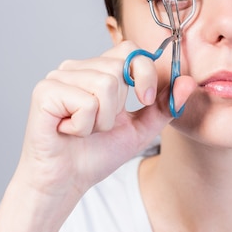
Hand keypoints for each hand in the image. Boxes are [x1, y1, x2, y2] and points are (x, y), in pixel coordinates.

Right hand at [0, 41, 195, 231]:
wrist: (65, 181)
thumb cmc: (95, 154)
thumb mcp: (139, 129)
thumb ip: (162, 106)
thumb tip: (186, 82)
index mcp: (96, 70)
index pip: (129, 50)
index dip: (144, 73)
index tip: (145, 100)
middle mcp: (76, 67)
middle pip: (118, 69)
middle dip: (117, 107)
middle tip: (99, 125)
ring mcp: (58, 77)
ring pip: (104, 85)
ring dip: (101, 120)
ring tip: (84, 129)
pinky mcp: (45, 91)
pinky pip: (85, 103)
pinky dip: (84, 126)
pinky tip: (69, 131)